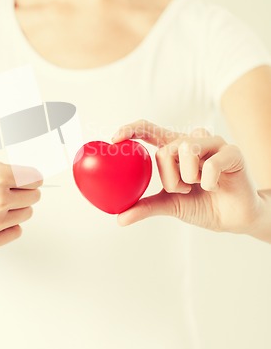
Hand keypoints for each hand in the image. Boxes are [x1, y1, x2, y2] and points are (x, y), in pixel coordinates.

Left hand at [111, 119, 261, 235]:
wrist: (233, 219)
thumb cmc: (202, 205)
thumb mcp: (170, 205)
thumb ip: (146, 206)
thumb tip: (119, 218)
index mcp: (175, 148)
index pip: (150, 130)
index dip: (132, 129)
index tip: (115, 139)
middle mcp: (192, 140)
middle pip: (165, 149)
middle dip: (170, 178)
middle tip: (184, 189)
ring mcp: (213, 143)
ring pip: (186, 150)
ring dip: (189, 178)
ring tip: (200, 186)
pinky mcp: (232, 152)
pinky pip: (210, 164)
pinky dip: (208, 182)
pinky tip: (216, 186)